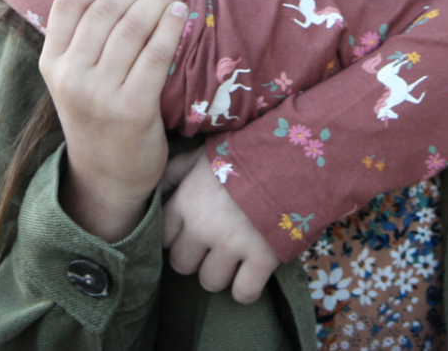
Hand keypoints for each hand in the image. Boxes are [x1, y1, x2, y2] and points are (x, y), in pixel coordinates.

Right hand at [40, 0, 187, 241]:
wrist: (108, 175)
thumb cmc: (97, 113)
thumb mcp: (73, 76)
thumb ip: (83, 36)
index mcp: (52, 62)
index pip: (68, 2)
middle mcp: (71, 76)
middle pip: (105, 9)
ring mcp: (100, 94)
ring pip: (132, 27)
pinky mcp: (133, 109)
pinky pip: (155, 54)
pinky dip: (171, 25)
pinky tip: (182, 12)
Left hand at [162, 151, 279, 304]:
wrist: (291, 155)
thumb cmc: (245, 153)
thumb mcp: (203, 154)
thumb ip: (176, 171)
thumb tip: (156, 186)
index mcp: (187, 201)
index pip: (162, 237)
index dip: (176, 236)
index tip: (189, 232)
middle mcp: (203, 227)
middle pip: (181, 264)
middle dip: (195, 258)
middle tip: (212, 246)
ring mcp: (232, 245)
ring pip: (210, 282)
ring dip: (220, 274)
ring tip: (233, 258)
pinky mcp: (262, 258)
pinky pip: (243, 293)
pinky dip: (246, 289)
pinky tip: (251, 274)